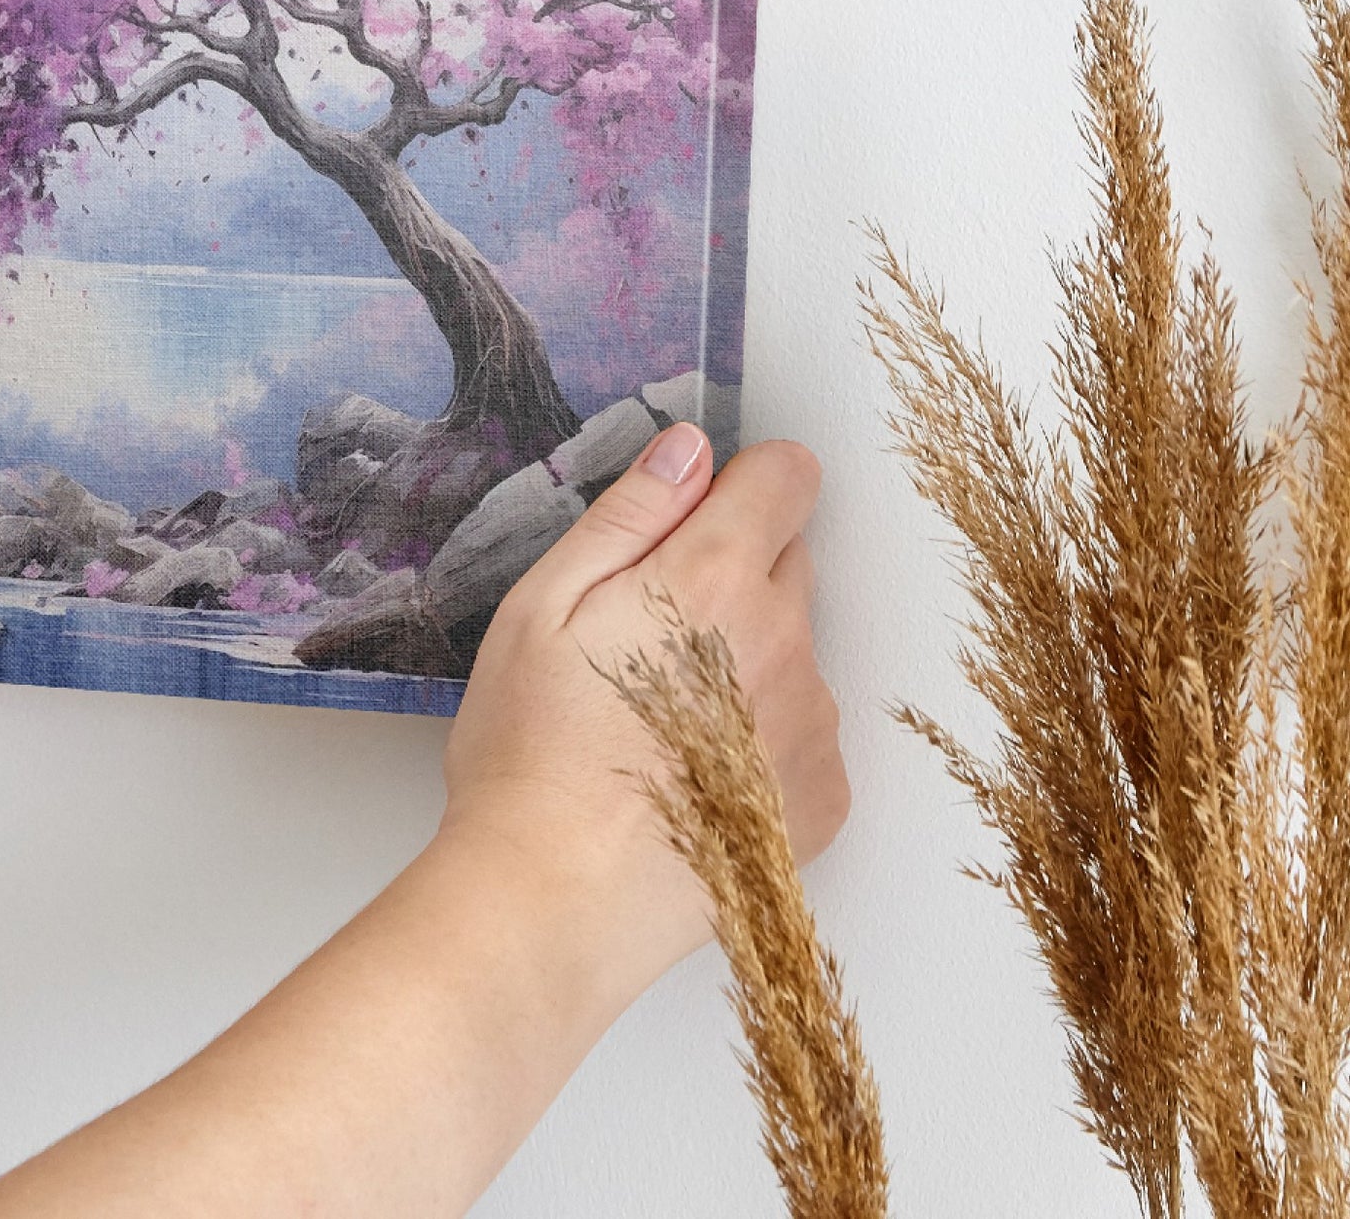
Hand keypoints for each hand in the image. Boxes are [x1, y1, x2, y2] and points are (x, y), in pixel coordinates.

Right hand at [0, 424, 849, 1218]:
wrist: (556, 903)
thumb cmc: (531, 752)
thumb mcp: (542, 606)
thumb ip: (627, 515)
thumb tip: (690, 449)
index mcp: (714, 578)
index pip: (788, 475)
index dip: (742, 483)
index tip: (694, 518)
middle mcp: (786, 641)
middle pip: (790, 560)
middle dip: (732, 572)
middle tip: (646, 633)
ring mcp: (812, 724)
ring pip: (795, 648)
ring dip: (748, 658)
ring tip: (659, 719)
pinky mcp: (822, 798)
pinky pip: (805, 731)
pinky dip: (763, 739)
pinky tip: (691, 774)